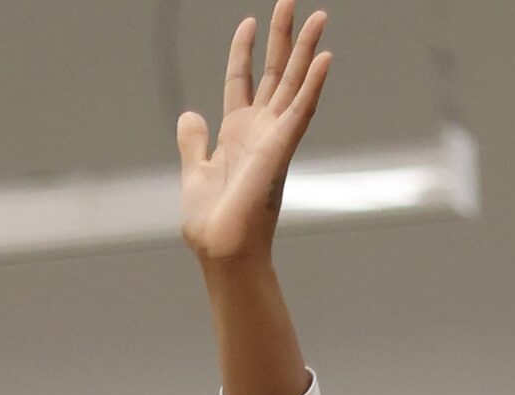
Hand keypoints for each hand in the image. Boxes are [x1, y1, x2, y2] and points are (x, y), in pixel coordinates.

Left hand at [179, 3, 331, 266]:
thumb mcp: (193, 173)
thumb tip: (189, 114)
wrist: (221, 249)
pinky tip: (325, 57)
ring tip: (318, 16)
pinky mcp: (281, 149)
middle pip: (274, 73)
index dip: (243, 51)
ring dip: (306, 50)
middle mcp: (259, 131)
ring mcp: (273, 138)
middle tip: (290, 1)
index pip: (241, 81)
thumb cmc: (210, 222)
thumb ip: (193, 142)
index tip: (248, 23)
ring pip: (293, 84)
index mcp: (236, 134)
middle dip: (282, 38)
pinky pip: (301, 111)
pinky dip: (313, 85)